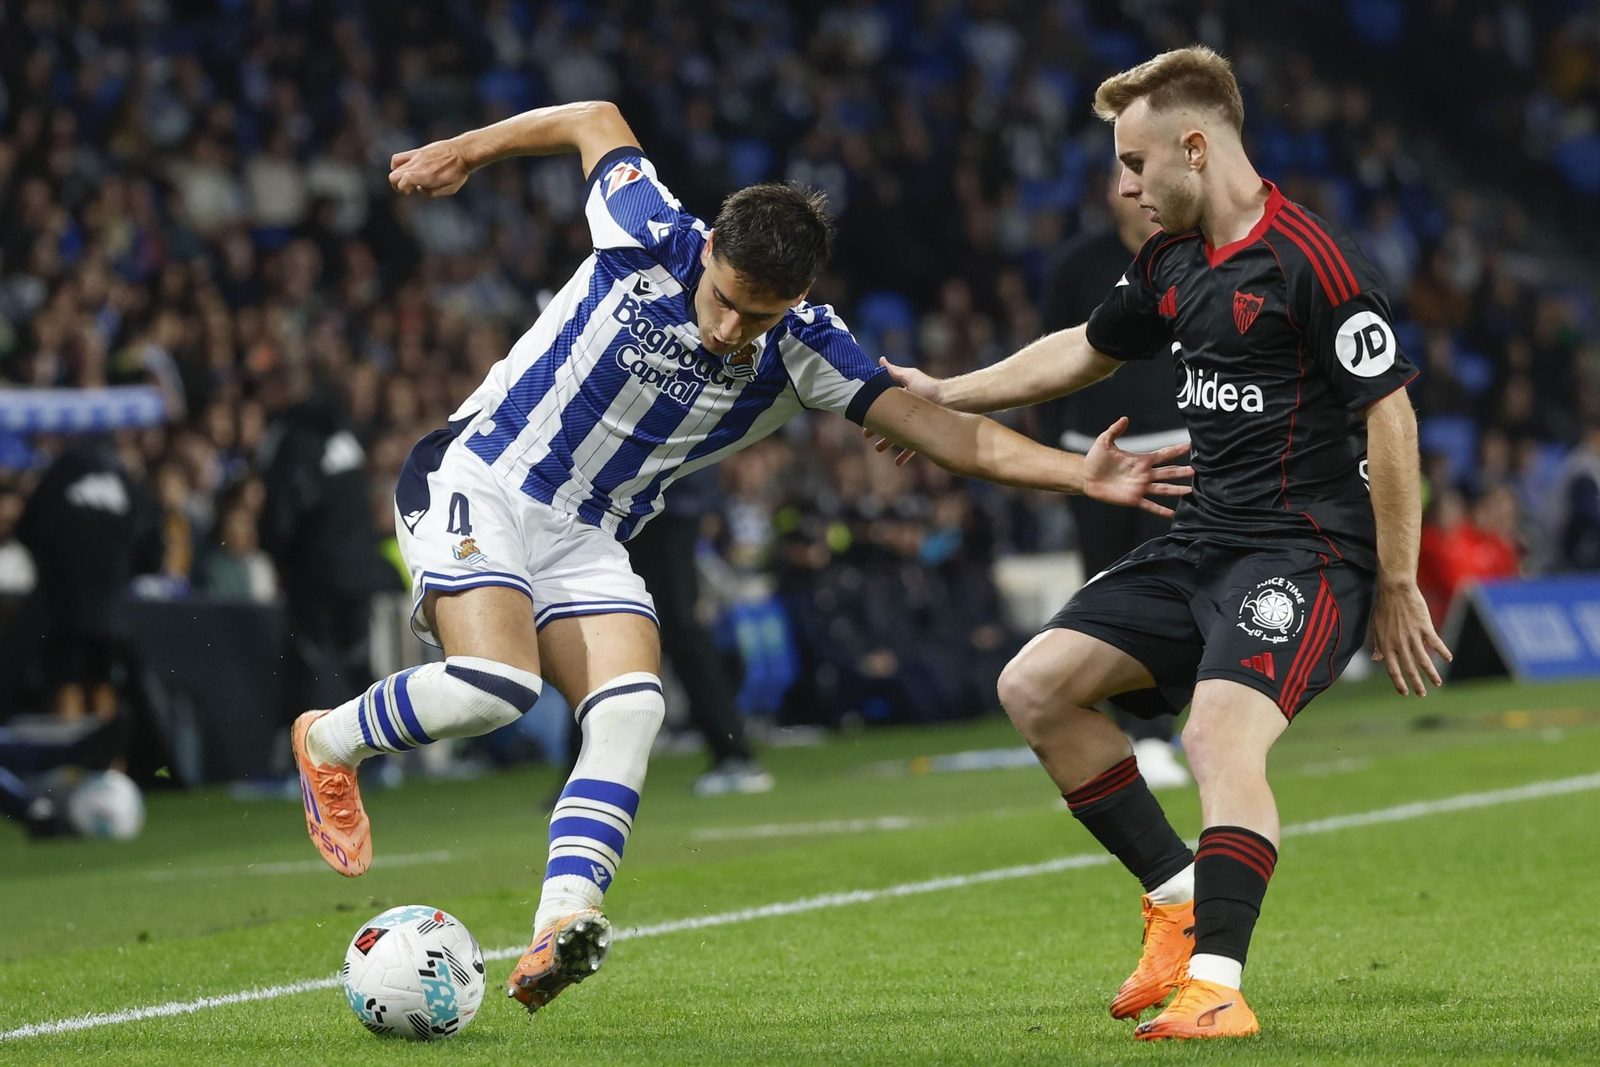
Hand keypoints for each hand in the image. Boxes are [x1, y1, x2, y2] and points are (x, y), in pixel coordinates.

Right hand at [389, 140, 471, 196]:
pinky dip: (396, 166)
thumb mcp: (451, 189)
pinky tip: (406, 170)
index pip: (404, 179)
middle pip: (393, 176)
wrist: (463, 151)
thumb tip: (418, 188)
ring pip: (394, 168)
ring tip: (408, 181)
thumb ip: (432, 193)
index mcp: (428, 176)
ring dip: (397, 177)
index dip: (402, 188)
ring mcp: (417, 157)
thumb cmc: (459, 172)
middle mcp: (419, 165)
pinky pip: (398, 158)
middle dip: (397, 186)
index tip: (410, 191)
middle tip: (409, 189)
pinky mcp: (417, 152)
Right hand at [861, 358, 943, 464]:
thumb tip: (881, 359)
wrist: (949, 401)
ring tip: (878, 450)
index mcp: (902, 401)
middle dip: (878, 431)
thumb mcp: (910, 376)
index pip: (884, 408)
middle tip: (868, 437)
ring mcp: (915, 425)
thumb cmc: (930, 387)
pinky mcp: (923, 435)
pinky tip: (897, 463)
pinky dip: (905, 455)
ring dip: (888, 443)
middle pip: (889, 424)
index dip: (874, 415)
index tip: (864, 420)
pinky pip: (912, 447)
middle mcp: (908, 414)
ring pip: (898, 437)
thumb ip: (894, 371)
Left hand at [1082, 416, 1192, 517]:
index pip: (1163, 454)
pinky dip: (1161, 510)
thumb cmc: (1095, 458)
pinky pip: (1150, 505)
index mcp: (1141, 460)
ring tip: (1192, 491)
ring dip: (1177, 490)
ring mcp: (1140, 487)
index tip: (1190, 446)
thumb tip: (1125, 418)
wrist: (1085, 476)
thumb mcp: (1105, 441)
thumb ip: (1115, 430)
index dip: (1176, 451)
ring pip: (1163, 489)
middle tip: (1198, 470)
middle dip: (1182, 472)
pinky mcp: (1133, 499)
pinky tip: (1172, 513)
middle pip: (1168, 472)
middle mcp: (1144, 474)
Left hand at [1371, 581, 1452, 695]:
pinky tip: (1448, 659)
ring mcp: (1412, 635)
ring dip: (1431, 673)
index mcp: (1386, 644)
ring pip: (1423, 659)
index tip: (1404, 693)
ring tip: (1437, 684)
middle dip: (1416, 683)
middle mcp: (1399, 643)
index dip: (1399, 682)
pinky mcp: (1424, 627)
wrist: (1395, 589)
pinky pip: (1435, 642)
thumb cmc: (1384, 607)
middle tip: (1422, 695)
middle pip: (1409, 668)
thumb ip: (1377, 644)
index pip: (1392, 669)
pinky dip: (1442, 651)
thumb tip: (1376, 659)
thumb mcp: (1376, 627)